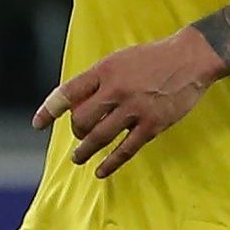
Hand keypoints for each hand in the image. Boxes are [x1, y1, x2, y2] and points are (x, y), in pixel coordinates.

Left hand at [33, 28, 223, 177]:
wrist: (191, 58)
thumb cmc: (153, 58)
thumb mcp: (120, 59)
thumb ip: (99, 79)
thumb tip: (78, 103)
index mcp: (105, 70)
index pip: (68, 92)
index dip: (49, 110)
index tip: (37, 124)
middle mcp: (116, 89)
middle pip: (82, 119)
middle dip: (76, 131)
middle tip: (79, 136)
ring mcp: (135, 108)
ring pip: (100, 137)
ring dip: (85, 151)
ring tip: (78, 158)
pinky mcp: (152, 124)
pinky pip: (126, 149)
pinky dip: (110, 163)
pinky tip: (101, 171)